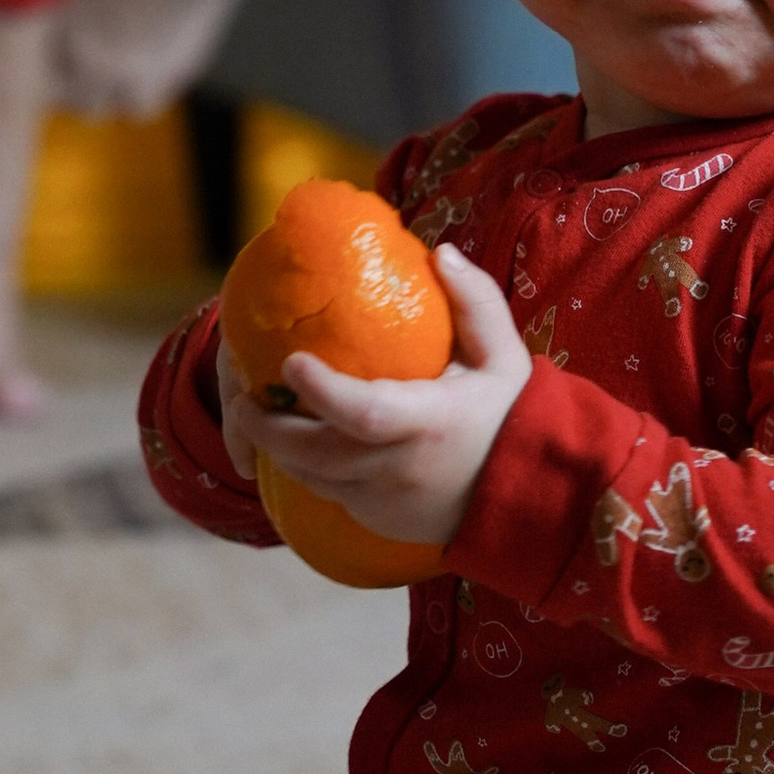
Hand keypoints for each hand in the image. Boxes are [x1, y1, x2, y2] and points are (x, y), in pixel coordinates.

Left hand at [223, 245, 534, 548]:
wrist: (531, 497)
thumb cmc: (513, 416)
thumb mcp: (505, 356)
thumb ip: (476, 302)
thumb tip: (439, 253)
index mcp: (431, 422)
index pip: (366, 412)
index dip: (323, 390)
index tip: (290, 361)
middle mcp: (401, 468)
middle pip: (317, 454)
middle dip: (269, 428)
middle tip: (243, 398)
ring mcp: (386, 501)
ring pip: (313, 479)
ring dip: (280, 450)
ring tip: (256, 416)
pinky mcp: (379, 520)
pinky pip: (328, 495)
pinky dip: (306, 469)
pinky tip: (293, 441)